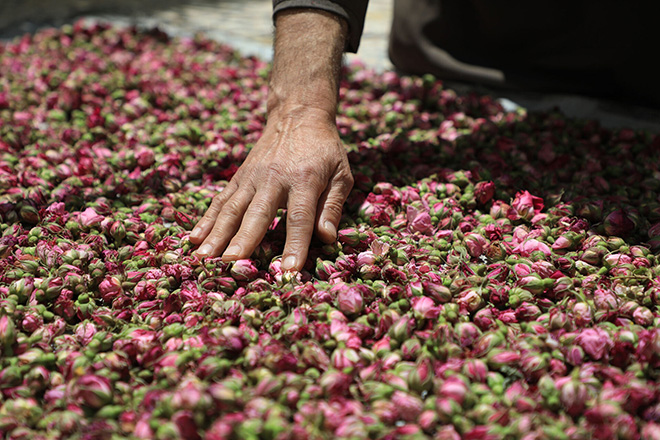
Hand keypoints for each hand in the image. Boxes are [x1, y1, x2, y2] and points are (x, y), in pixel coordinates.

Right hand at [189, 106, 352, 270]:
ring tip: (203, 257)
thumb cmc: (325, 150)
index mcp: (304, 180)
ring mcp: (252, 177)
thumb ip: (332, 207)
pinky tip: (194, 238)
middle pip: (257, 214)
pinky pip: (221, 200)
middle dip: (244, 240)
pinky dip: (206, 220)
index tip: (287, 271)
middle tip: (231, 264)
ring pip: (232, 208)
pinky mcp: (239, 177)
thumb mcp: (341, 174)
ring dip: (216, 234)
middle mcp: (274, 179)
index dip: (294, 246)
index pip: (299, 218)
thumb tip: (326, 238)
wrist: (298, 114)